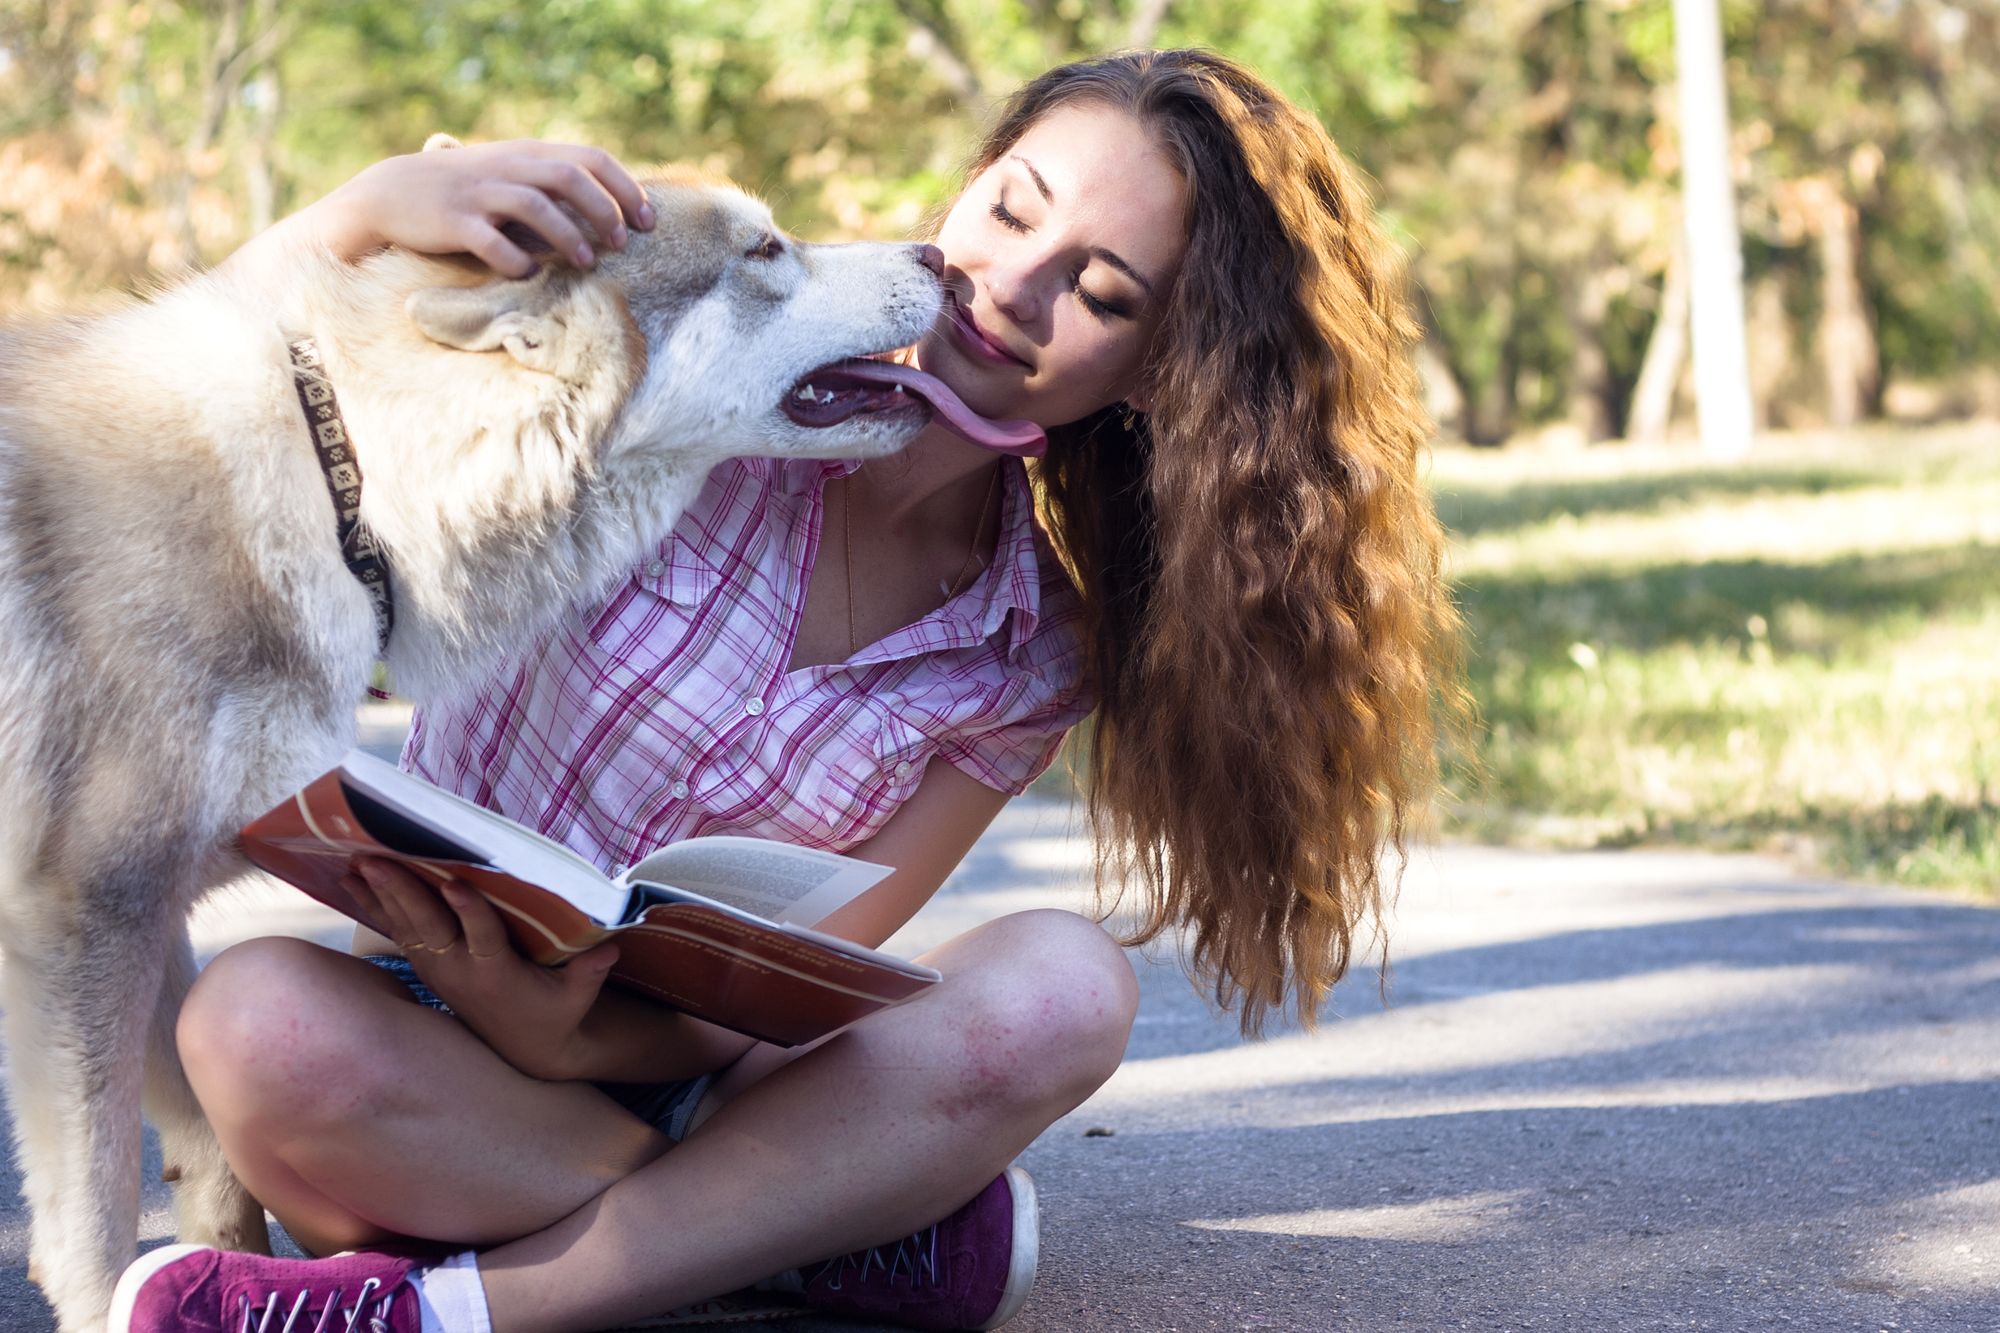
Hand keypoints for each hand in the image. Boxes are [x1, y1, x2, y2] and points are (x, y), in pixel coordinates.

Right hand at [307, 139, 656, 276]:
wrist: (393, 193)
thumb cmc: (467, 192)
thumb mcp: (513, 175)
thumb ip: (555, 184)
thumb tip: (614, 211)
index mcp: (528, 154)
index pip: (591, 159)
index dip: (625, 189)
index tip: (648, 222)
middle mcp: (507, 167)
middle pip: (569, 176)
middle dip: (603, 210)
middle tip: (621, 243)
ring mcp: (479, 193)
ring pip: (534, 204)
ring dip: (567, 235)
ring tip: (587, 263)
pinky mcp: (453, 222)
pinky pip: (490, 241)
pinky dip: (514, 260)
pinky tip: (529, 274)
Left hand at [346, 856, 619, 1081]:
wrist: (526, 1047)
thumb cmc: (557, 1012)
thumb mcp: (578, 997)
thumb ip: (590, 972)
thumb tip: (612, 947)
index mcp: (497, 974)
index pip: (482, 937)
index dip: (469, 911)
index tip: (454, 883)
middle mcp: (460, 971)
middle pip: (428, 927)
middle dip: (402, 892)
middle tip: (376, 860)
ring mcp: (439, 969)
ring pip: (406, 927)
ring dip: (381, 895)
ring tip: (356, 862)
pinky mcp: (429, 966)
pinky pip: (398, 931)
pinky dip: (377, 906)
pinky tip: (355, 881)